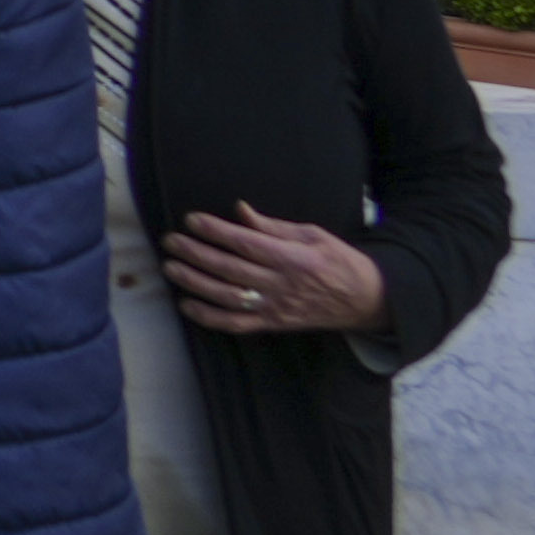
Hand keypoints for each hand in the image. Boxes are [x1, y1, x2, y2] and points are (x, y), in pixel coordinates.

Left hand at [167, 207, 389, 335]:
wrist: (364, 300)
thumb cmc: (338, 261)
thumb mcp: (313, 235)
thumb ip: (274, 226)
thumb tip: (240, 210)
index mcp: (292, 258)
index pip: (245, 243)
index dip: (216, 231)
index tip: (191, 220)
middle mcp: (281, 284)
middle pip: (229, 268)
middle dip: (195, 253)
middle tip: (170, 241)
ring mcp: (275, 307)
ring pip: (226, 297)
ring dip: (194, 282)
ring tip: (171, 267)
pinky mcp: (272, 324)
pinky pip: (236, 324)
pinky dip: (208, 317)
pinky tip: (187, 304)